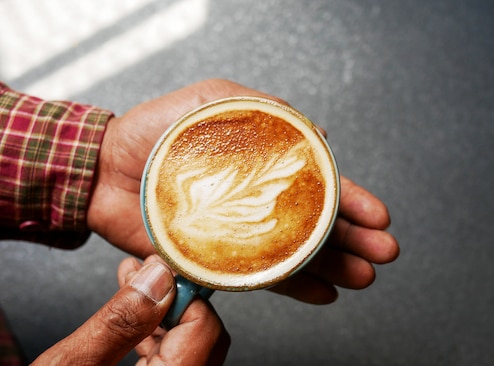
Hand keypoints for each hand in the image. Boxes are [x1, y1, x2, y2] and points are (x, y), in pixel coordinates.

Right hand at [32, 255, 228, 364]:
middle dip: (173, 300)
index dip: (183, 294)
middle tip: (144, 274)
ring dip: (163, 315)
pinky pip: (173, 363)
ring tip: (132, 285)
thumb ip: (119, 323)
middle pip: (204, 338)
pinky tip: (133, 320)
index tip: (159, 270)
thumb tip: (156, 279)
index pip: (205, 329)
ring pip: (189, 349)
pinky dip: (156, 339)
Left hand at [87, 79, 398, 303]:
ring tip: (363, 277)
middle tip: (384, 253)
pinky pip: (261, 278)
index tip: (378, 215)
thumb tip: (322, 135)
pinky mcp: (217, 259)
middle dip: (356, 240)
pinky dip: (294, 287)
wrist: (103, 168)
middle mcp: (260, 201)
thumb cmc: (157, 129)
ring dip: (334, 267)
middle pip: (318, 225)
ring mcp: (241, 233)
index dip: (352, 199)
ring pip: (298, 255)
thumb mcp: (216, 99)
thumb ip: (267, 109)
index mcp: (266, 167)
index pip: (318, 184)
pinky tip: (324, 294)